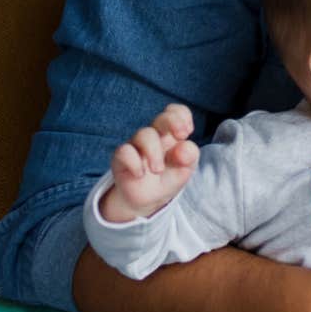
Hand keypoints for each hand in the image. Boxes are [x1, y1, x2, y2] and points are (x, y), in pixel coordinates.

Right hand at [103, 104, 198, 222]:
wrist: (149, 199)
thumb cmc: (169, 177)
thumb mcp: (185, 169)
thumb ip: (189, 157)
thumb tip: (184, 147)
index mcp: (171, 134)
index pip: (175, 112)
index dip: (181, 115)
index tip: (187, 132)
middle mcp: (154, 136)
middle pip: (161, 118)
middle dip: (172, 122)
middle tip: (181, 135)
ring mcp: (136, 145)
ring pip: (144, 134)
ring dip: (154, 152)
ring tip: (158, 170)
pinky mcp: (121, 158)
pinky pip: (124, 151)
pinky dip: (134, 162)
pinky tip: (140, 174)